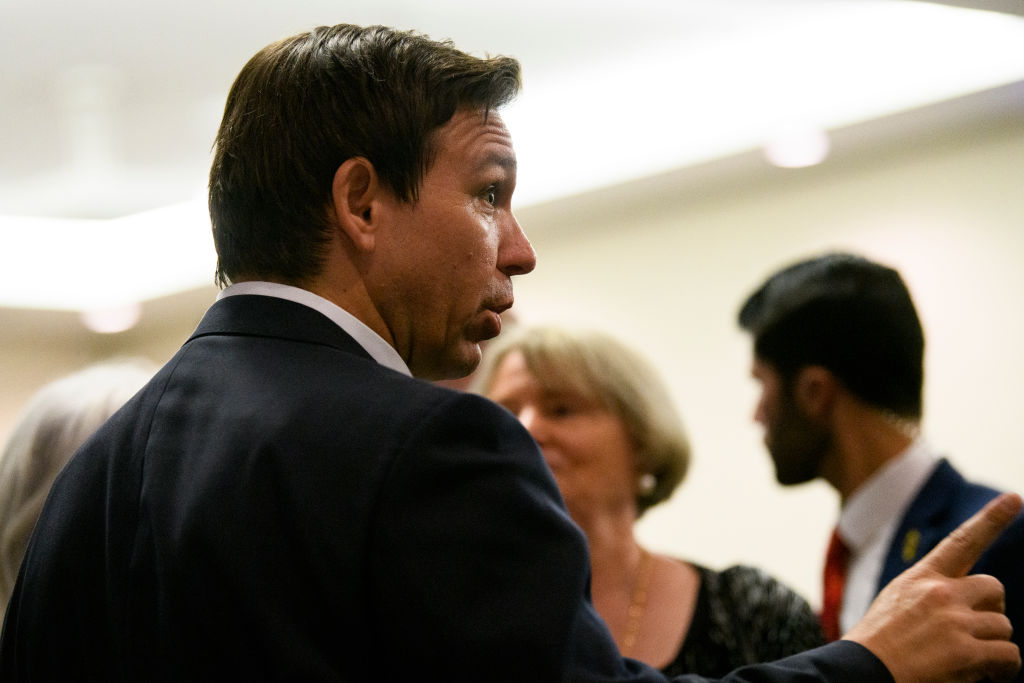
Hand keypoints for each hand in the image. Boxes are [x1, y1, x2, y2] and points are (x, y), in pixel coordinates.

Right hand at [846, 492, 1022, 682]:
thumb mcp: (896, 604)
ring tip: (969, 661)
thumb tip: (968, 606)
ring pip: (1003, 626)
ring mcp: (955, 621)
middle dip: (991, 611)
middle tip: (975, 633)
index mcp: (921, 577)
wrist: (862, 672)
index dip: (991, 519)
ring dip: (993, 646)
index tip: (1013, 498)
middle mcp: (941, 592)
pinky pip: (1009, 656)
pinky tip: (987, 675)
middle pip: (994, 590)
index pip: (962, 542)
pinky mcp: (966, 652)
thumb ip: (930, 596)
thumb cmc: (877, 645)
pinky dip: (1003, 669)